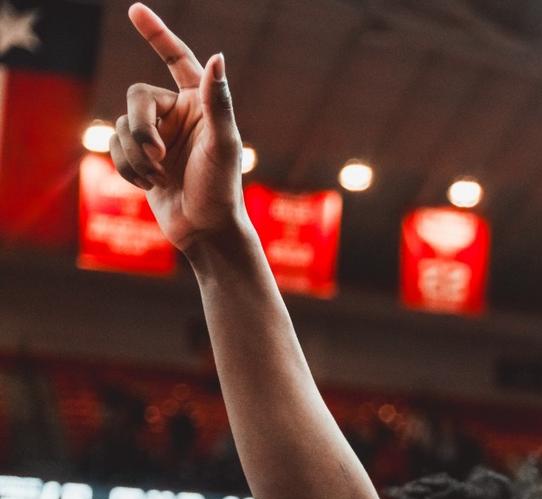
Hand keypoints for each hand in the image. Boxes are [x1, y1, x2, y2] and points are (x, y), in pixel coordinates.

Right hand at [110, 4, 244, 250]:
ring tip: (159, 176)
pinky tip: (149, 185)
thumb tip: (217, 58)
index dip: (156, 34)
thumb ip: (217, 102)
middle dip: (141, 128)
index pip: (176, 59)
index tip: (135, 10)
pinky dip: (128, 168)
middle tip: (159, 155)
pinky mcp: (140, 156)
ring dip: (136, 155)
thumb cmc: (221, 189)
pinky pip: (115, 148)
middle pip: (136, 98)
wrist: (206, 230)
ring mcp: (157, 134)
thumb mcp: (223, 145)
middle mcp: (177, 113)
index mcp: (199, 103)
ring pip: (121, 126)